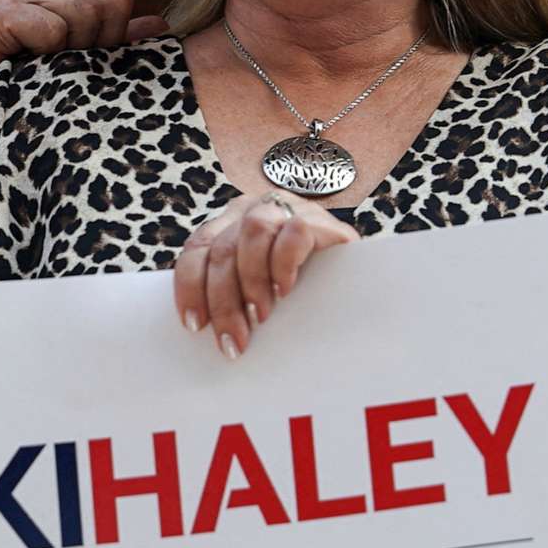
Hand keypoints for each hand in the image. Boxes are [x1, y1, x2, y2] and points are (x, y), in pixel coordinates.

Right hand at [0, 0, 197, 149]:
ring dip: (74, 50)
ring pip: (86, 12)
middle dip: (105, 38)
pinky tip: (24, 63)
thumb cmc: (5, 92)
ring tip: (43, 68)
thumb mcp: (69, 63)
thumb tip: (159, 22)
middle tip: (70, 64)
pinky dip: (47, 53)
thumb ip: (111, 40)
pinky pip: (53, 28)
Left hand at [172, 193, 357, 357]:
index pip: (197, 246)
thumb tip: (212, 333)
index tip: (195, 325)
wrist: (357, 278)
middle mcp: (252, 209)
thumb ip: (233, 294)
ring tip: (262, 314)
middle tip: (234, 338)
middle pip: (222, 248)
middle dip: (223, 299)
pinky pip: (294, 231)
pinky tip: (286, 289)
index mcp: (229, 223)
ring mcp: (286, 209)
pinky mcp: (318, 219)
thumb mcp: (259, 289)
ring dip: (252, 279)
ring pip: (253, 231)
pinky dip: (284, 263)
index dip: (189, 285)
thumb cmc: (302, 289)